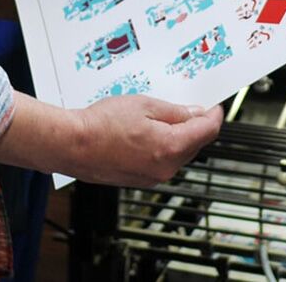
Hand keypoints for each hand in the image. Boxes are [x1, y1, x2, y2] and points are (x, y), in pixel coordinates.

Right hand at [67, 96, 223, 186]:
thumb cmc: (101, 125)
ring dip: (178, 137)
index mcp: (170, 148)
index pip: (206, 131)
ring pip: (178, 154)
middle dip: (195, 126)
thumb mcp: (143, 105)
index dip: (213, 116)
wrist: (72, 145)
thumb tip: (194, 114)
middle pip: (194, 145)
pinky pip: (161, 162)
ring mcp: (152, 177)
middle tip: (189, 107)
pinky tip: (148, 132)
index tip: (214, 107)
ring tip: (162, 116)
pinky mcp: (139, 180)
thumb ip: (174, 111)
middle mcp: (165, 168)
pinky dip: (162, 147)